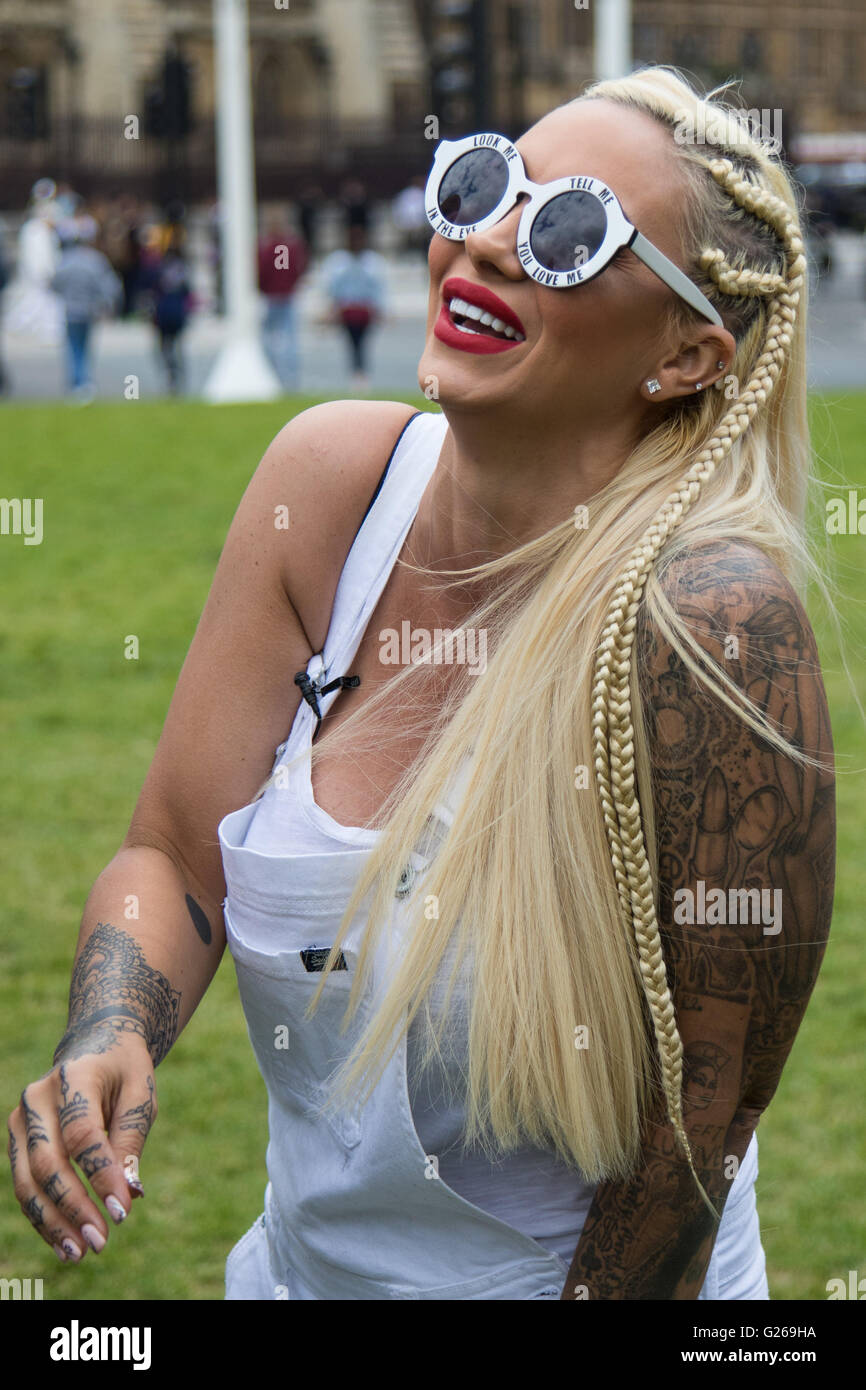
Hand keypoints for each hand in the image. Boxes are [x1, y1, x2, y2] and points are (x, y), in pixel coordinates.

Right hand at [7, 1028, 155, 1262]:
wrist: (95, 1045)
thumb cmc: (125, 1071)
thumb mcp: (141, 1096)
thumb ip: (131, 1140)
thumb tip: (128, 1193)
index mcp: (74, 1076)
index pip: (83, 1134)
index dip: (100, 1175)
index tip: (122, 1212)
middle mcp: (38, 1097)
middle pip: (48, 1162)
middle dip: (73, 1207)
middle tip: (101, 1242)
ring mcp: (22, 1119)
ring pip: (28, 1180)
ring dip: (53, 1222)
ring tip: (80, 1253)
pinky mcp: (18, 1139)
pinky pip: (25, 1184)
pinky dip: (43, 1216)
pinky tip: (64, 1242)